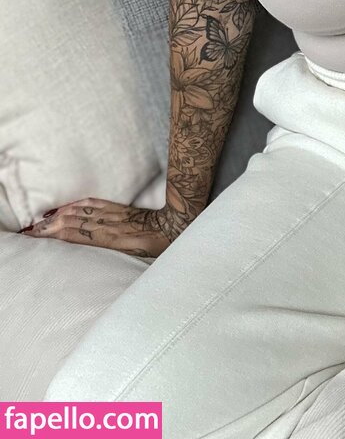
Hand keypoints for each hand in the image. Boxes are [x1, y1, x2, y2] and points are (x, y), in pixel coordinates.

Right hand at [16, 198, 186, 257]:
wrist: (179, 225)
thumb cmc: (162, 248)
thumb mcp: (142, 261)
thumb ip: (122, 264)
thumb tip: (107, 274)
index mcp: (114, 239)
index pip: (78, 235)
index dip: (57, 234)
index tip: (39, 236)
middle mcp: (111, 225)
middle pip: (75, 222)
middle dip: (51, 225)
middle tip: (32, 230)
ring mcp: (115, 215)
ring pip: (83, 211)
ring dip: (60, 214)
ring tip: (43, 220)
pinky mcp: (121, 209)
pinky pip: (96, 204)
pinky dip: (79, 204)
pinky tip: (68, 207)